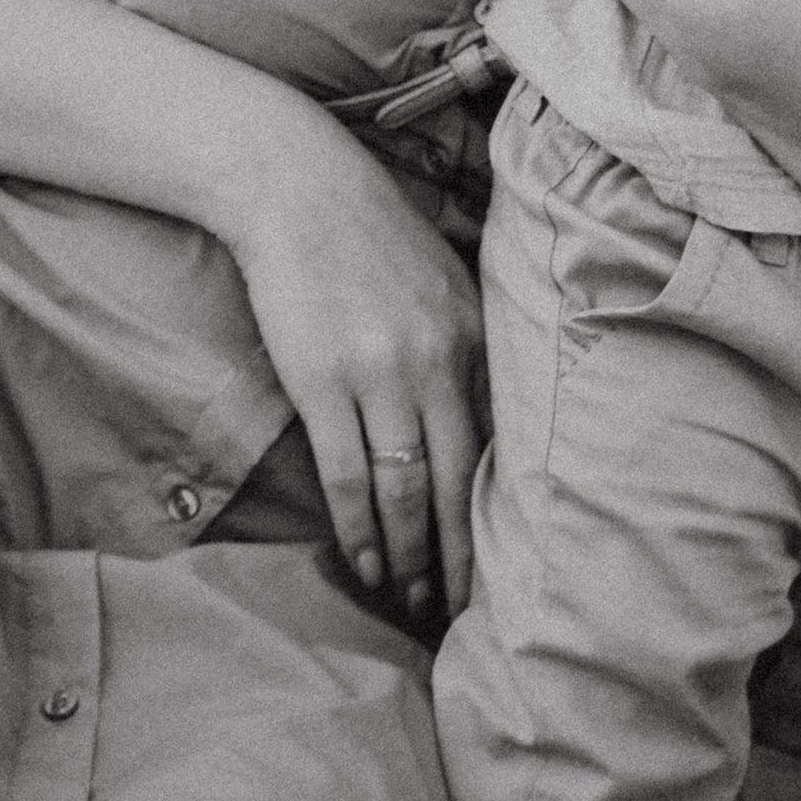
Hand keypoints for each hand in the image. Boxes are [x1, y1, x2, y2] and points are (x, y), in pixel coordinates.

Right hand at [222, 120, 487, 622]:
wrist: (294, 190)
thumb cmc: (368, 234)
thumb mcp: (444, 277)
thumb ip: (466, 344)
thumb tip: (487, 416)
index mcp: (472, 337)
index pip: (497, 446)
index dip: (499, 513)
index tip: (506, 563)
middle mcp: (436, 362)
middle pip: (460, 483)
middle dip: (463, 556)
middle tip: (464, 610)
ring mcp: (379, 376)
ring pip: (406, 490)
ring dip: (410, 554)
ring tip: (412, 599)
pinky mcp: (323, 385)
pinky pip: (348, 477)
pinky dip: (360, 529)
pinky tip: (366, 563)